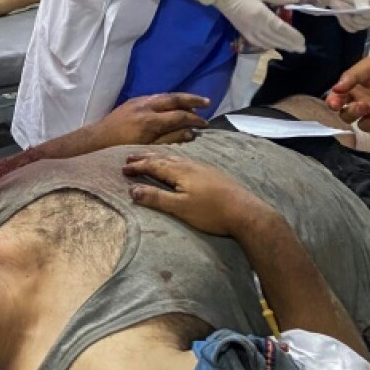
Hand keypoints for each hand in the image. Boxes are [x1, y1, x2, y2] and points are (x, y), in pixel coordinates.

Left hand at [79, 93, 208, 149]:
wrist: (97, 140)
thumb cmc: (122, 149)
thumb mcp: (148, 148)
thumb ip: (170, 140)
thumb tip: (191, 133)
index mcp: (150, 121)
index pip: (179, 115)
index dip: (195, 119)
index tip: (205, 124)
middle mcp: (146, 106)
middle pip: (174, 98)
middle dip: (192, 100)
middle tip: (206, 102)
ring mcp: (138, 101)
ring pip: (165, 95)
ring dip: (181, 98)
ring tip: (194, 102)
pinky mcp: (133, 100)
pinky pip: (155, 96)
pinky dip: (168, 98)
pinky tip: (173, 103)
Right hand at [122, 153, 274, 237]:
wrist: (246, 212)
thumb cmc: (211, 212)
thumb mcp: (180, 208)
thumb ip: (156, 198)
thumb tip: (132, 190)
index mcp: (180, 171)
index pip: (153, 165)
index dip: (137, 166)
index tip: (123, 168)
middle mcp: (190, 165)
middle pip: (163, 157)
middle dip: (146, 157)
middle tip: (130, 156)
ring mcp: (203, 168)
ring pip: (176, 157)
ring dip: (160, 157)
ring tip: (151, 157)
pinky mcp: (212, 174)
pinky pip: (186, 161)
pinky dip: (174, 160)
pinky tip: (179, 165)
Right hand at [195, 0, 305, 52]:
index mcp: (261, 14)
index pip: (281, 28)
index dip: (293, 35)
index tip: (302, 40)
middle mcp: (255, 26)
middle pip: (276, 38)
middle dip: (290, 44)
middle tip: (302, 49)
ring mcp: (248, 31)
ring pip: (268, 42)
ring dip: (281, 46)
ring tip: (293, 50)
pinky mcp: (243, 32)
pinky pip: (258, 43)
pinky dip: (268, 46)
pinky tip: (275, 47)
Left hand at [310, 0, 369, 31]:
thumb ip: (362, 2)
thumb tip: (367, 10)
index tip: (367, 11)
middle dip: (359, 16)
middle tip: (352, 7)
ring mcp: (365, 21)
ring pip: (359, 26)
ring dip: (349, 18)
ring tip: (346, 7)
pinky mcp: (354, 25)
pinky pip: (351, 28)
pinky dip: (345, 21)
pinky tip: (343, 13)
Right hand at [326, 49, 369, 134]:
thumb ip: (352, 76)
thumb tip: (336, 89)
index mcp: (355, 90)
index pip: (337, 101)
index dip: (333, 103)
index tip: (335, 103)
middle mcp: (364, 104)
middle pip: (348, 117)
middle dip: (353, 113)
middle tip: (365, 105)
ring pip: (365, 126)